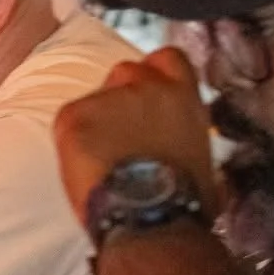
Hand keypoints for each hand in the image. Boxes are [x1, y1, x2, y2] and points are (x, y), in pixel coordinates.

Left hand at [51, 46, 219, 224]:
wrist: (150, 215)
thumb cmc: (184, 200)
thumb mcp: (203, 160)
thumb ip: (188, 137)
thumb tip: (184, 148)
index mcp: (182, 95)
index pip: (168, 59)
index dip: (157, 75)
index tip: (150, 96)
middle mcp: (145, 85)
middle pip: (126, 73)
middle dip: (122, 98)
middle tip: (121, 133)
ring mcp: (106, 97)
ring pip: (95, 99)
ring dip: (96, 121)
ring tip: (101, 158)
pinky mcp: (73, 114)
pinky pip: (70, 120)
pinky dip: (73, 139)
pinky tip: (85, 166)